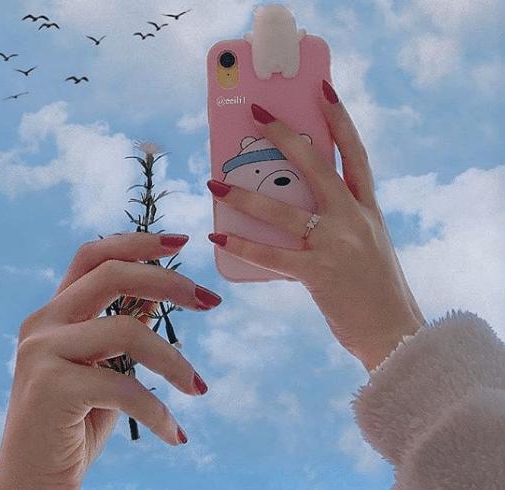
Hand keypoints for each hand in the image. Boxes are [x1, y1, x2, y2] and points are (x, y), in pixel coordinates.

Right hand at [0, 232, 220, 489]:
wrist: (33, 483)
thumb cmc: (74, 425)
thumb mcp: (102, 369)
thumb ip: (120, 329)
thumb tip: (156, 299)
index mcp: (54, 314)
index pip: (93, 256)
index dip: (137, 242)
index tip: (181, 242)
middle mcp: (42, 323)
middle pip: (112, 274)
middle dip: (169, 281)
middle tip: (211, 302)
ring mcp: (42, 352)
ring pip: (128, 331)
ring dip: (175, 361)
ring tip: (198, 388)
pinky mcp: (51, 388)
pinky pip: (125, 386)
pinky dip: (158, 411)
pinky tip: (173, 434)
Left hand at [206, 80, 424, 372]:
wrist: (396, 335)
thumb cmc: (378, 292)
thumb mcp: (369, 247)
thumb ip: (342, 226)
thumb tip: (299, 213)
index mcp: (368, 211)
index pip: (355, 155)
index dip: (340, 119)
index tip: (322, 90)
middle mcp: (354, 220)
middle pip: (317, 166)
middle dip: (285, 136)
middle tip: (257, 114)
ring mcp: (336, 244)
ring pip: (284, 210)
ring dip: (245, 195)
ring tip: (216, 183)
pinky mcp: (318, 273)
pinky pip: (273, 256)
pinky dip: (244, 246)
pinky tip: (219, 238)